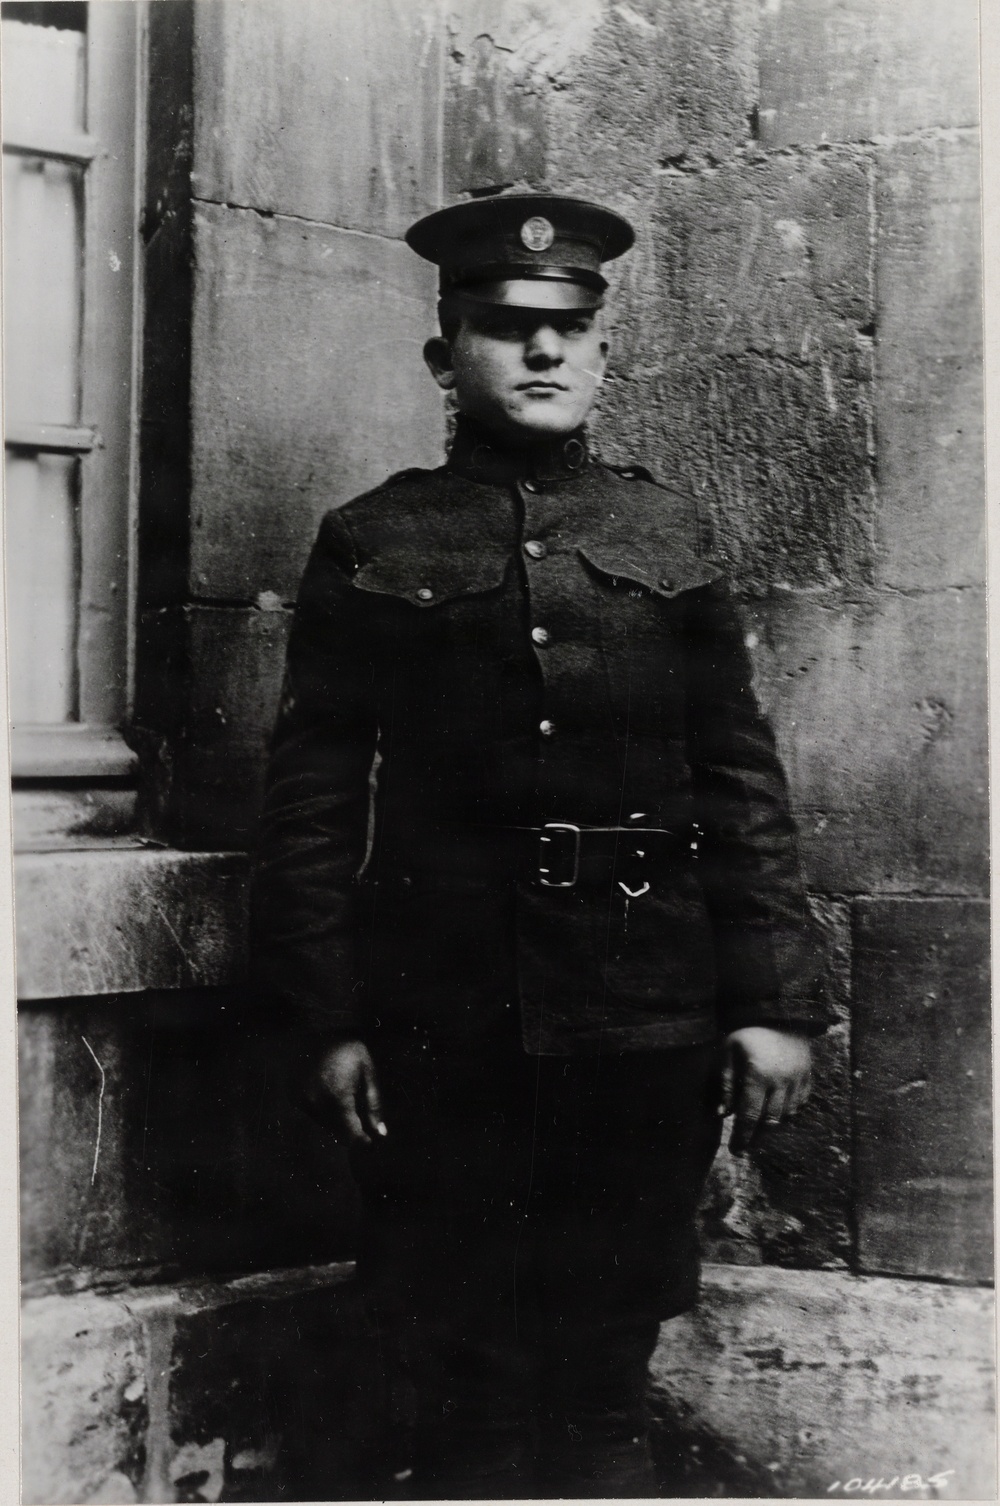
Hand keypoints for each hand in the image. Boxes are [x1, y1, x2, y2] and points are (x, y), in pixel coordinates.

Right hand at [300, 1039, 386, 1147]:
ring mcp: (302, 1102)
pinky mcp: (294, 1097)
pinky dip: (323, 1111)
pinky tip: (330, 1092)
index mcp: (338, 1098)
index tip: (371, 1143)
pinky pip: (313, 1114)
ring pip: (324, 1125)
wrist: (317, 1028)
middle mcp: (317, 1104)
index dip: (363, 1144)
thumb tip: (380, 1133)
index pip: (351, 1136)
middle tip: (363, 1123)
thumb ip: (374, 1104)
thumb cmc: (348, 1049)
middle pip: (338, 1133)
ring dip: (337, 1121)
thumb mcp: (368, 1072)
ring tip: (344, 1098)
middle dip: (352, 1130)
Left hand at [721, 1026, 811, 1156]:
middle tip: (745, 1147)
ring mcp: (798, 1079)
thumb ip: (725, 1083)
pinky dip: (789, 1111)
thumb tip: (721, 1114)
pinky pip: (801, 1102)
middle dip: (757, 1138)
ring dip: (772, 1125)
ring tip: (758, 1130)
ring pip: (787, 1114)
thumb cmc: (747, 1032)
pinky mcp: (809, 1075)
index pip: (749, 1116)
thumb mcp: (728, 1051)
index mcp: (758, 1074)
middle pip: (770, 1121)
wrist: (778, 1011)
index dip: (742, 1137)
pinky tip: (776, 1112)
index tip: (735, 1151)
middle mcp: (781, 1080)